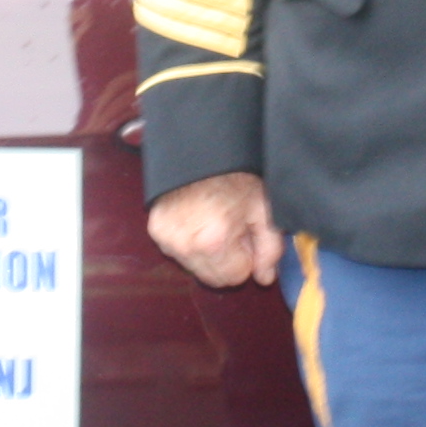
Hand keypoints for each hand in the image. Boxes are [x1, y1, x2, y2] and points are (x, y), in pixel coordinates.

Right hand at [149, 170, 282, 288]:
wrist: (200, 148)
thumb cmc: (234, 174)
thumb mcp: (262, 207)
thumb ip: (269, 248)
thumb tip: (265, 277)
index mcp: (215, 241)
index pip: (235, 277)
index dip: (246, 257)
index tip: (245, 235)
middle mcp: (186, 245)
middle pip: (213, 278)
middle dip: (227, 259)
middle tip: (231, 228)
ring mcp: (167, 239)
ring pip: (195, 267)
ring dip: (207, 253)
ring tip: (214, 220)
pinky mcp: (156, 230)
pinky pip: (178, 252)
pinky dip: (189, 242)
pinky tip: (197, 218)